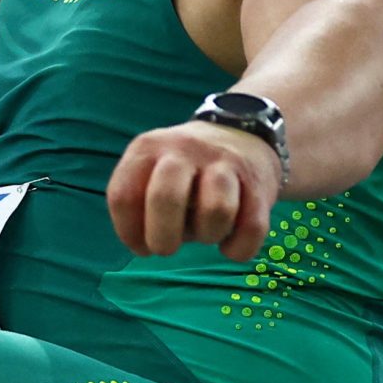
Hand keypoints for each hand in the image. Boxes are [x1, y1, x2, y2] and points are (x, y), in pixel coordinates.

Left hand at [106, 121, 283, 261]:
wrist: (242, 134)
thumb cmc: (186, 171)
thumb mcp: (151, 170)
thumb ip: (138, 202)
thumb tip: (144, 244)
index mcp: (147, 148)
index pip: (123, 196)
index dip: (129, 233)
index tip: (142, 246)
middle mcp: (184, 149)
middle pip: (165, 197)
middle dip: (162, 238)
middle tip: (166, 248)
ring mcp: (224, 162)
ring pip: (216, 210)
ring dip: (208, 236)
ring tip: (206, 231)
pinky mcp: (259, 182)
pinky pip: (252, 228)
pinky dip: (238, 249)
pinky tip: (230, 242)